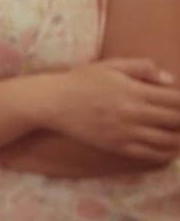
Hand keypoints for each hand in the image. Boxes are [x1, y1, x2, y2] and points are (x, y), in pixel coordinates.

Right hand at [43, 59, 179, 160]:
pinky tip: (171, 149)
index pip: (177, 100)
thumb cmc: (81, 80)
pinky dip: (166, 153)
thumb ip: (143, 68)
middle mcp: (134, 113)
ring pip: (168, 141)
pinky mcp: (117, 146)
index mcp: (136, 91)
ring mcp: (126, 132)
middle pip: (177, 121)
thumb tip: (170, 80)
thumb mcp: (112, 65)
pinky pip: (149, 154)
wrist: (53, 103)